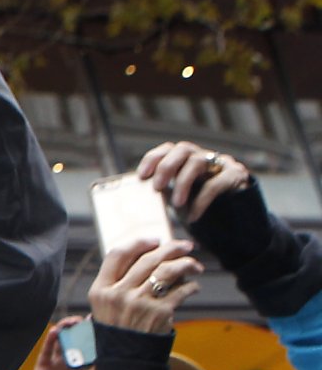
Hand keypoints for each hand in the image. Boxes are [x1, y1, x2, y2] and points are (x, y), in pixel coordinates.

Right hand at [28, 317, 96, 369]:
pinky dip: (50, 340)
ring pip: (60, 341)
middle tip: (85, 320)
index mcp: (85, 365)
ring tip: (71, 323)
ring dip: (65, 330)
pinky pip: (46, 350)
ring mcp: (56, 363)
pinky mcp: (43, 366)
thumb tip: (114, 347)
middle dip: (79, 327)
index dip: (94, 331)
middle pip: (75, 338)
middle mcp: (71, 361)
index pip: (90, 343)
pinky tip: (55, 331)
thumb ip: (99, 365)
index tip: (100, 319)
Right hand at [87, 237, 203, 334]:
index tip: (156, 240)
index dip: (139, 243)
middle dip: (171, 248)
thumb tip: (152, 255)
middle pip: (148, 259)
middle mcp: (118, 294)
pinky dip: (192, 286)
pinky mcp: (159, 313)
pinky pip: (181, 291)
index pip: (117, 255)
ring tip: (195, 266)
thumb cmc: (118, 329)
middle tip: (186, 246)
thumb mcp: (105, 305)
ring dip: (186, 264)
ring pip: (168, 270)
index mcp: (100, 290)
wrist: (125, 361)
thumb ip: (119, 282)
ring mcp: (139, 303)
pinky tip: (194, 287)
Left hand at [137, 140, 252, 225]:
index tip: (141, 176)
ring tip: (176, 204)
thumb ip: (162, 193)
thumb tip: (132, 199)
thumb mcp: (177, 199)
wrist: (237, 221)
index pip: (168, 149)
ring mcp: (221, 163)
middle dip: (166, 167)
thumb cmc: (199, 208)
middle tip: (156, 187)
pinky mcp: (236, 175)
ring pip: (197, 162)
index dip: (153, 158)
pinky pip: (216, 183)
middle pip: (183, 149)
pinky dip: (201, 201)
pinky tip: (192, 216)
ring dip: (182, 183)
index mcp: (186, 160)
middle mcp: (203, 156)